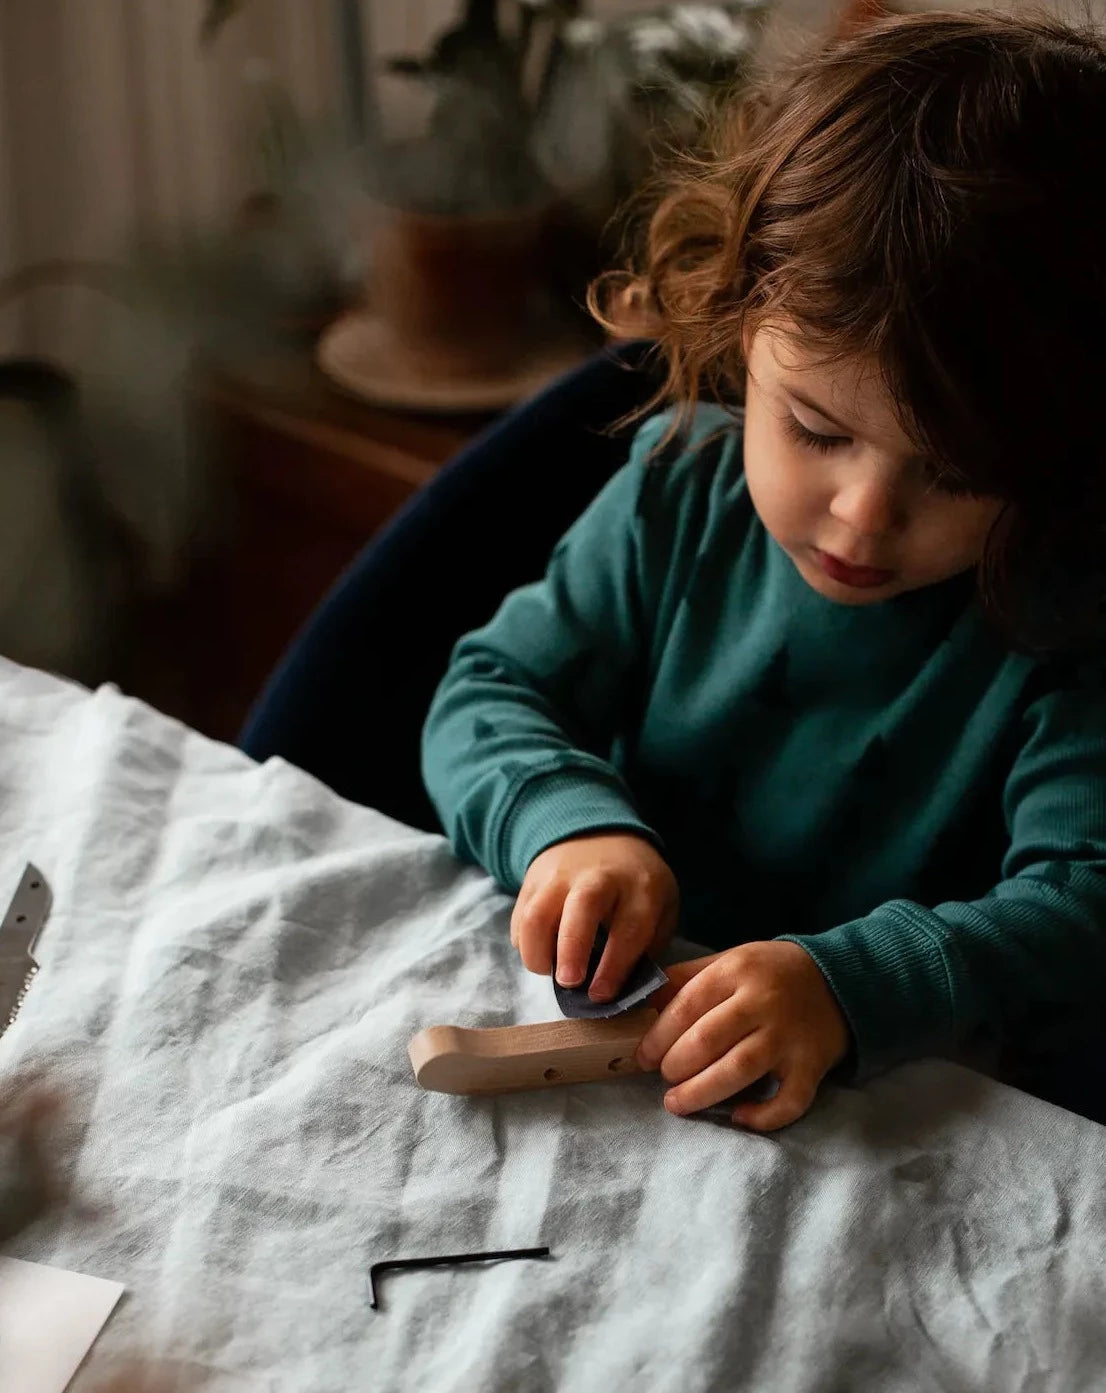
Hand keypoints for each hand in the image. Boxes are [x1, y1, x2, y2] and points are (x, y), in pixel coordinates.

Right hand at [510, 833, 678, 1001]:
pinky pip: (520, 917)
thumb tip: (624, 993)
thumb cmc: (636, 886)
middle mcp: (599, 877)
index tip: (601, 995)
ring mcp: (561, 875)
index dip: (614, 966)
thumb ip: (647, 947)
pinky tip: (541, 954)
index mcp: (641, 888)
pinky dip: (525, 944)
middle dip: (572, 949)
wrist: (601, 836)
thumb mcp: (661, 908)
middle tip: (569, 982)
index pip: (629, 928)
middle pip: (581, 908)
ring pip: (537, 913)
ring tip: (549, 971)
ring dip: (538, 951)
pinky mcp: (532, 880)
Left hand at [635, 941, 849, 1131]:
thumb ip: (685, 979)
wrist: (839, 979)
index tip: (643, 1056)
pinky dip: (763, 1116)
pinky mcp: (812, 1066)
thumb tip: (639, 1003)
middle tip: (663, 1077)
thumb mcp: (728, 961)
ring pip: (739, 1070)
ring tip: (676, 1103)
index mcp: (737, 971)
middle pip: (708, 1039)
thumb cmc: (770, 973)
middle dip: (676, 1064)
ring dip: (701, 1092)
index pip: (687, 1005)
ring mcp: (789, 1036)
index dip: (658, 1035)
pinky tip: (738, 1118)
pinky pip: (789, 1100)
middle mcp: (763, 1002)